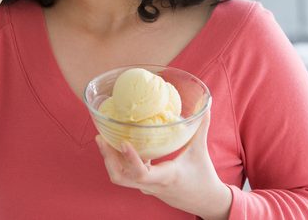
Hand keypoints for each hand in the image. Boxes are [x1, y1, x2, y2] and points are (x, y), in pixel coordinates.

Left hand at [95, 111, 231, 219]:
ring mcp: (147, 188)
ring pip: (120, 178)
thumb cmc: (204, 177)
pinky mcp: (145, 187)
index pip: (141, 173)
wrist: (206, 202)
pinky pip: (126, 175)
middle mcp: (152, 185)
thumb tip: (205, 106)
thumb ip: (201, 128)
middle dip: (108, 158)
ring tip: (104, 138)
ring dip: (110, 159)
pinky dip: (119, 161)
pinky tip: (118, 144)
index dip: (130, 158)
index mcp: (166, 177)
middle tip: (101, 137)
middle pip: (121, 177)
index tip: (122, 141)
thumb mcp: (201, 152)